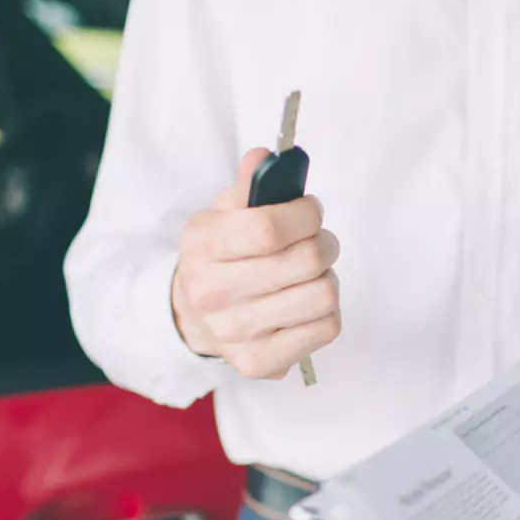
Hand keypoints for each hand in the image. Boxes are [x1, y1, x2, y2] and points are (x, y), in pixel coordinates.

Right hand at [171, 147, 340, 378]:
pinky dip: (327, 311)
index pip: (268, 229)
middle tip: (319, 240)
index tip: (311, 210)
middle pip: (305, 261)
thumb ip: (248, 187)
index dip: (304, 214)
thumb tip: (265, 157)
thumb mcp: (222, 214)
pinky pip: (326, 328)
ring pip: (323, 295)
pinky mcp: (260, 362)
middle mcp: (213, 294)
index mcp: (202, 247)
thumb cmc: (219, 257)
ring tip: (311, 274)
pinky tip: (306, 303)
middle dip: (325, 242)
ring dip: (327, 277)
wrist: (193, 315)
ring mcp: (236, 333)